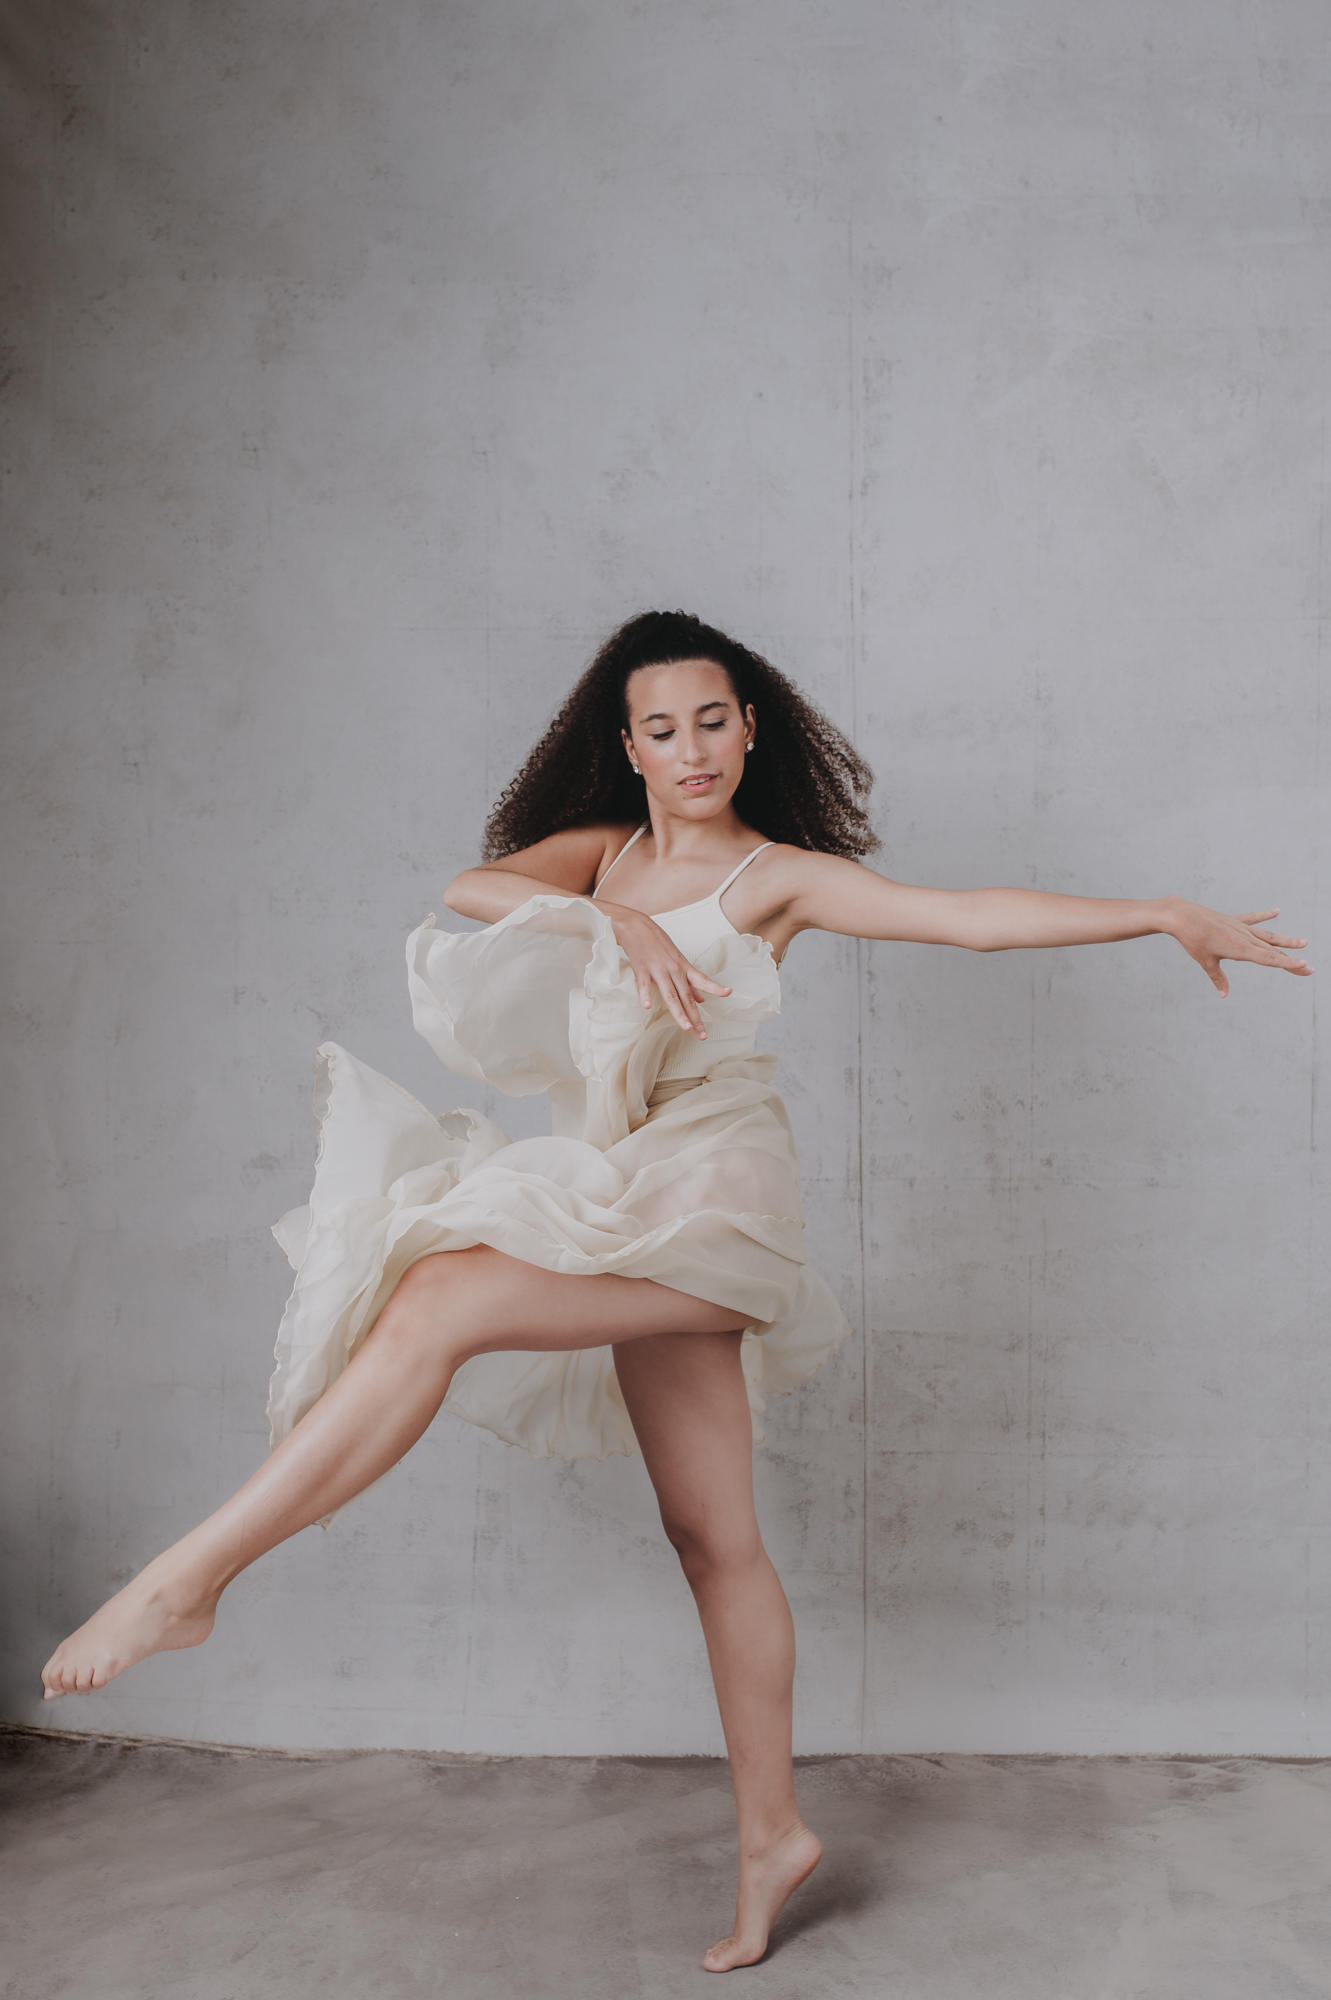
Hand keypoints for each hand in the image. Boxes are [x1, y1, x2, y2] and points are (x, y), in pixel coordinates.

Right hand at [605, 905, 731, 1036]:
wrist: (636, 927)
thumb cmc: (657, 943)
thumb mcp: (677, 959)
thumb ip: (689, 981)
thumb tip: (702, 999)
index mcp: (683, 968)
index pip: (702, 980)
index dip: (715, 987)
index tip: (729, 993)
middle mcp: (674, 970)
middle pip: (686, 997)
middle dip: (695, 1017)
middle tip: (702, 1035)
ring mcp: (658, 970)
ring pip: (670, 995)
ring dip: (678, 1012)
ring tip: (686, 1027)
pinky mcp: (641, 969)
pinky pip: (644, 985)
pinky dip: (646, 995)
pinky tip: (647, 1007)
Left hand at [1165, 900, 1311, 996]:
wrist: (1181, 916)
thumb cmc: (1193, 940)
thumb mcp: (1205, 961)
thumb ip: (1218, 977)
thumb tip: (1224, 994)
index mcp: (1240, 948)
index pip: (1269, 959)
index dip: (1288, 964)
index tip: (1305, 966)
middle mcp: (1245, 937)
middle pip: (1273, 951)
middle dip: (1292, 960)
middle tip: (1309, 968)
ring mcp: (1240, 927)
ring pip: (1268, 935)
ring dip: (1285, 940)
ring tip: (1303, 942)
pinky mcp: (1233, 920)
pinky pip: (1252, 918)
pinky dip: (1264, 915)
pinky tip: (1276, 911)